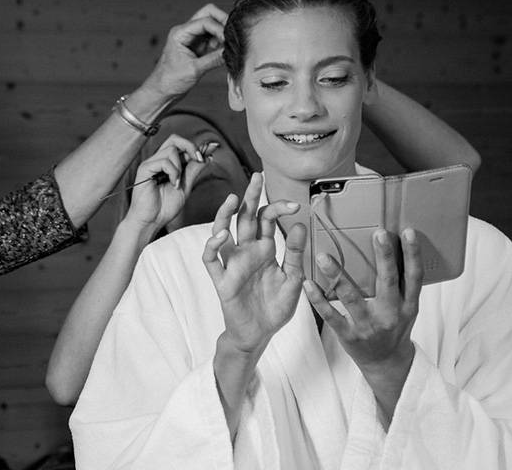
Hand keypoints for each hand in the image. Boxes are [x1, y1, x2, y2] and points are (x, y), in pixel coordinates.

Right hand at [124, 135, 217, 233]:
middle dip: (190, 146)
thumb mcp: (186, 187)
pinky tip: (173, 184)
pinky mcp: (144, 169)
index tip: (210, 152)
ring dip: (180, 166)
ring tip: (178, 183)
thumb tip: (207, 157)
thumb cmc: (164, 207)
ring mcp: (150, 163)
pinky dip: (173, 172)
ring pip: (171, 149)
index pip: (181, 145)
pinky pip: (164, 161)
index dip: (196, 147)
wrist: (151, 221)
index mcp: (167, 163)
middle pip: (174, 139)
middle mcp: (158, 160)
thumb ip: (194, 171)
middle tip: (199, 159)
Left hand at [142, 4, 226, 100]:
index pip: (205, 21)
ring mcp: (192, 38)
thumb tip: (230, 52)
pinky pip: (212, 36)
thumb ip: (213, 60)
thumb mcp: (194, 70)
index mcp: (180, 33)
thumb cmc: (170, 81)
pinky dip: (220, 40)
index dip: (219, 28)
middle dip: (222, 21)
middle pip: (208, 14)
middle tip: (232, 34)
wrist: (162, 91)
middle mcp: (186, 32)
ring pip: (211, 24)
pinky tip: (223, 50)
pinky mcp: (197, 46)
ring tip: (228, 45)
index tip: (229, 40)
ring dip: (222, 31)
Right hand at [202, 173, 306, 352]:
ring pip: (221, 232)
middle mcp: (246, 252)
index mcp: (264, 249)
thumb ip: (295, 253)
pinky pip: (211, 260)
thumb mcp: (293, 279)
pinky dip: (212, 246)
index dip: (277, 209)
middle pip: (244, 218)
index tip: (294, 205)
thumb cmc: (274, 307)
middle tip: (256, 177)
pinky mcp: (221, 280)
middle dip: (249, 196)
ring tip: (233, 200)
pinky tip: (221, 235)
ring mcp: (231, 264)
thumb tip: (300, 224)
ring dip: (224, 215)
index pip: (266, 220)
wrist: (259, 334)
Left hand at [305, 228, 421, 396]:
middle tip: (377, 233)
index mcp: (408, 305)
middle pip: (388, 282)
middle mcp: (391, 314)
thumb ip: (401, 284)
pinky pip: (331, 316)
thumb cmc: (394, 327)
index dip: (413, 254)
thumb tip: (392, 247)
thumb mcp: (406, 308)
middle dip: (384, 257)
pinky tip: (308, 283)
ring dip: (337, 275)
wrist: (386, 364)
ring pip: (352, 297)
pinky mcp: (349, 335)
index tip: (408, 231)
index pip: (414, 276)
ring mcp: (369, 325)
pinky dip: (318, 299)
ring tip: (323, 255)